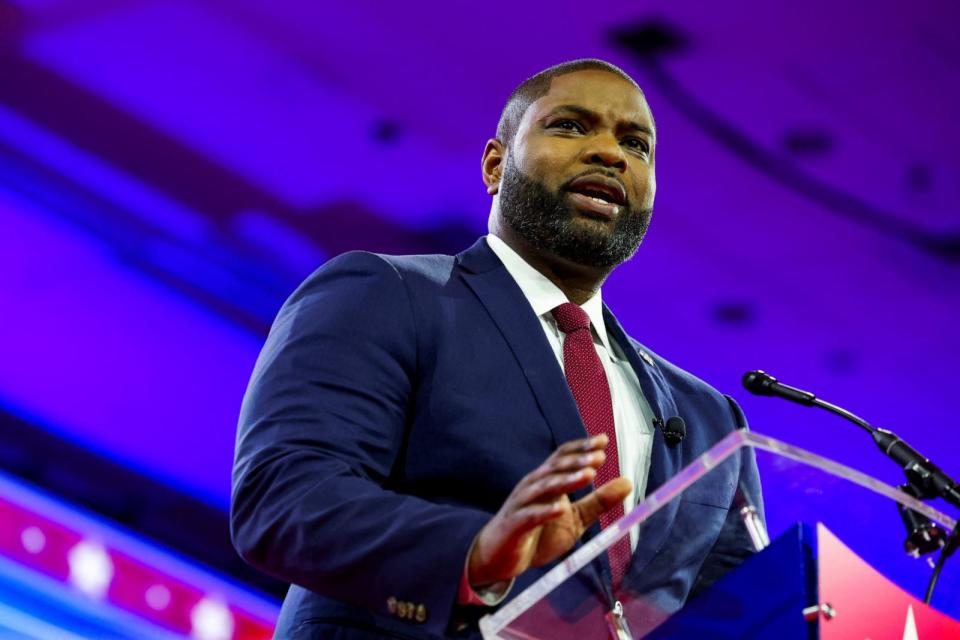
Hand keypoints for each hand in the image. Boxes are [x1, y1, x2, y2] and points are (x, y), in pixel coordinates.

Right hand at [468, 434, 631, 586]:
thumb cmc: (538, 534)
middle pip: (555, 468)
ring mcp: (522, 504)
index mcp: (546, 481)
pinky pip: (530, 516)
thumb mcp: (575, 518)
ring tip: (589, 475)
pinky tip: (560, 509)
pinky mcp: (514, 525)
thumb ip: (598, 501)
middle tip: (600, 456)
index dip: (581, 448)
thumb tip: (628, 482)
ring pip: (545, 487)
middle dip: (578, 461)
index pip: (562, 457)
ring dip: (567, 480)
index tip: (603, 441)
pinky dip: (545, 511)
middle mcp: (533, 487)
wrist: (500, 558)